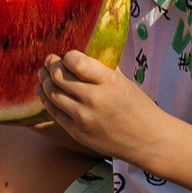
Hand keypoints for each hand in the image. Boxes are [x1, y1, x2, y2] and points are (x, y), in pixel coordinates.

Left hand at [35, 49, 166, 163]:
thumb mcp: (124, 82)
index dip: (67, 56)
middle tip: (49, 60)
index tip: (67, 56)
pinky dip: (46, 99)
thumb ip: (102, 67)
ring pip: (52, 93)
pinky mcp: (77, 132)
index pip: (76, 62)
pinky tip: (44, 91)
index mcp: (109, 82)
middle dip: (51, 65)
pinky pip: (54, 112)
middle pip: (58, 76)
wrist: (148, 141)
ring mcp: (83, 118)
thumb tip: (83, 51)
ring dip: (44, 81)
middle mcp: (94, 99)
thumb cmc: (138, 107)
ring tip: (43, 74)